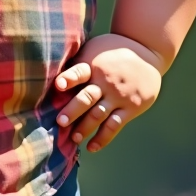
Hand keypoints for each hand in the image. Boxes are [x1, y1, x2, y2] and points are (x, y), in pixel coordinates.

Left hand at [55, 34, 162, 152]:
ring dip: (84, 128)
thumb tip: (48, 71)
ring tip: (73, 139)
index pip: (79, 72)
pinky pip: (114, 125)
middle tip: (61, 122)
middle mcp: (106, 82)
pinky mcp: (131, 108)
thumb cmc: (113, 50)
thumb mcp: (95, 48)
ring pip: (99, 115)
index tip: (59, 85)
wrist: (147, 51)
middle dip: (72, 111)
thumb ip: (78, 62)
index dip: (69, 78)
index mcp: (94, 66)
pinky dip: (103, 138)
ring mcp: (119, 96)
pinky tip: (92, 147)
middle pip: (87, 98)